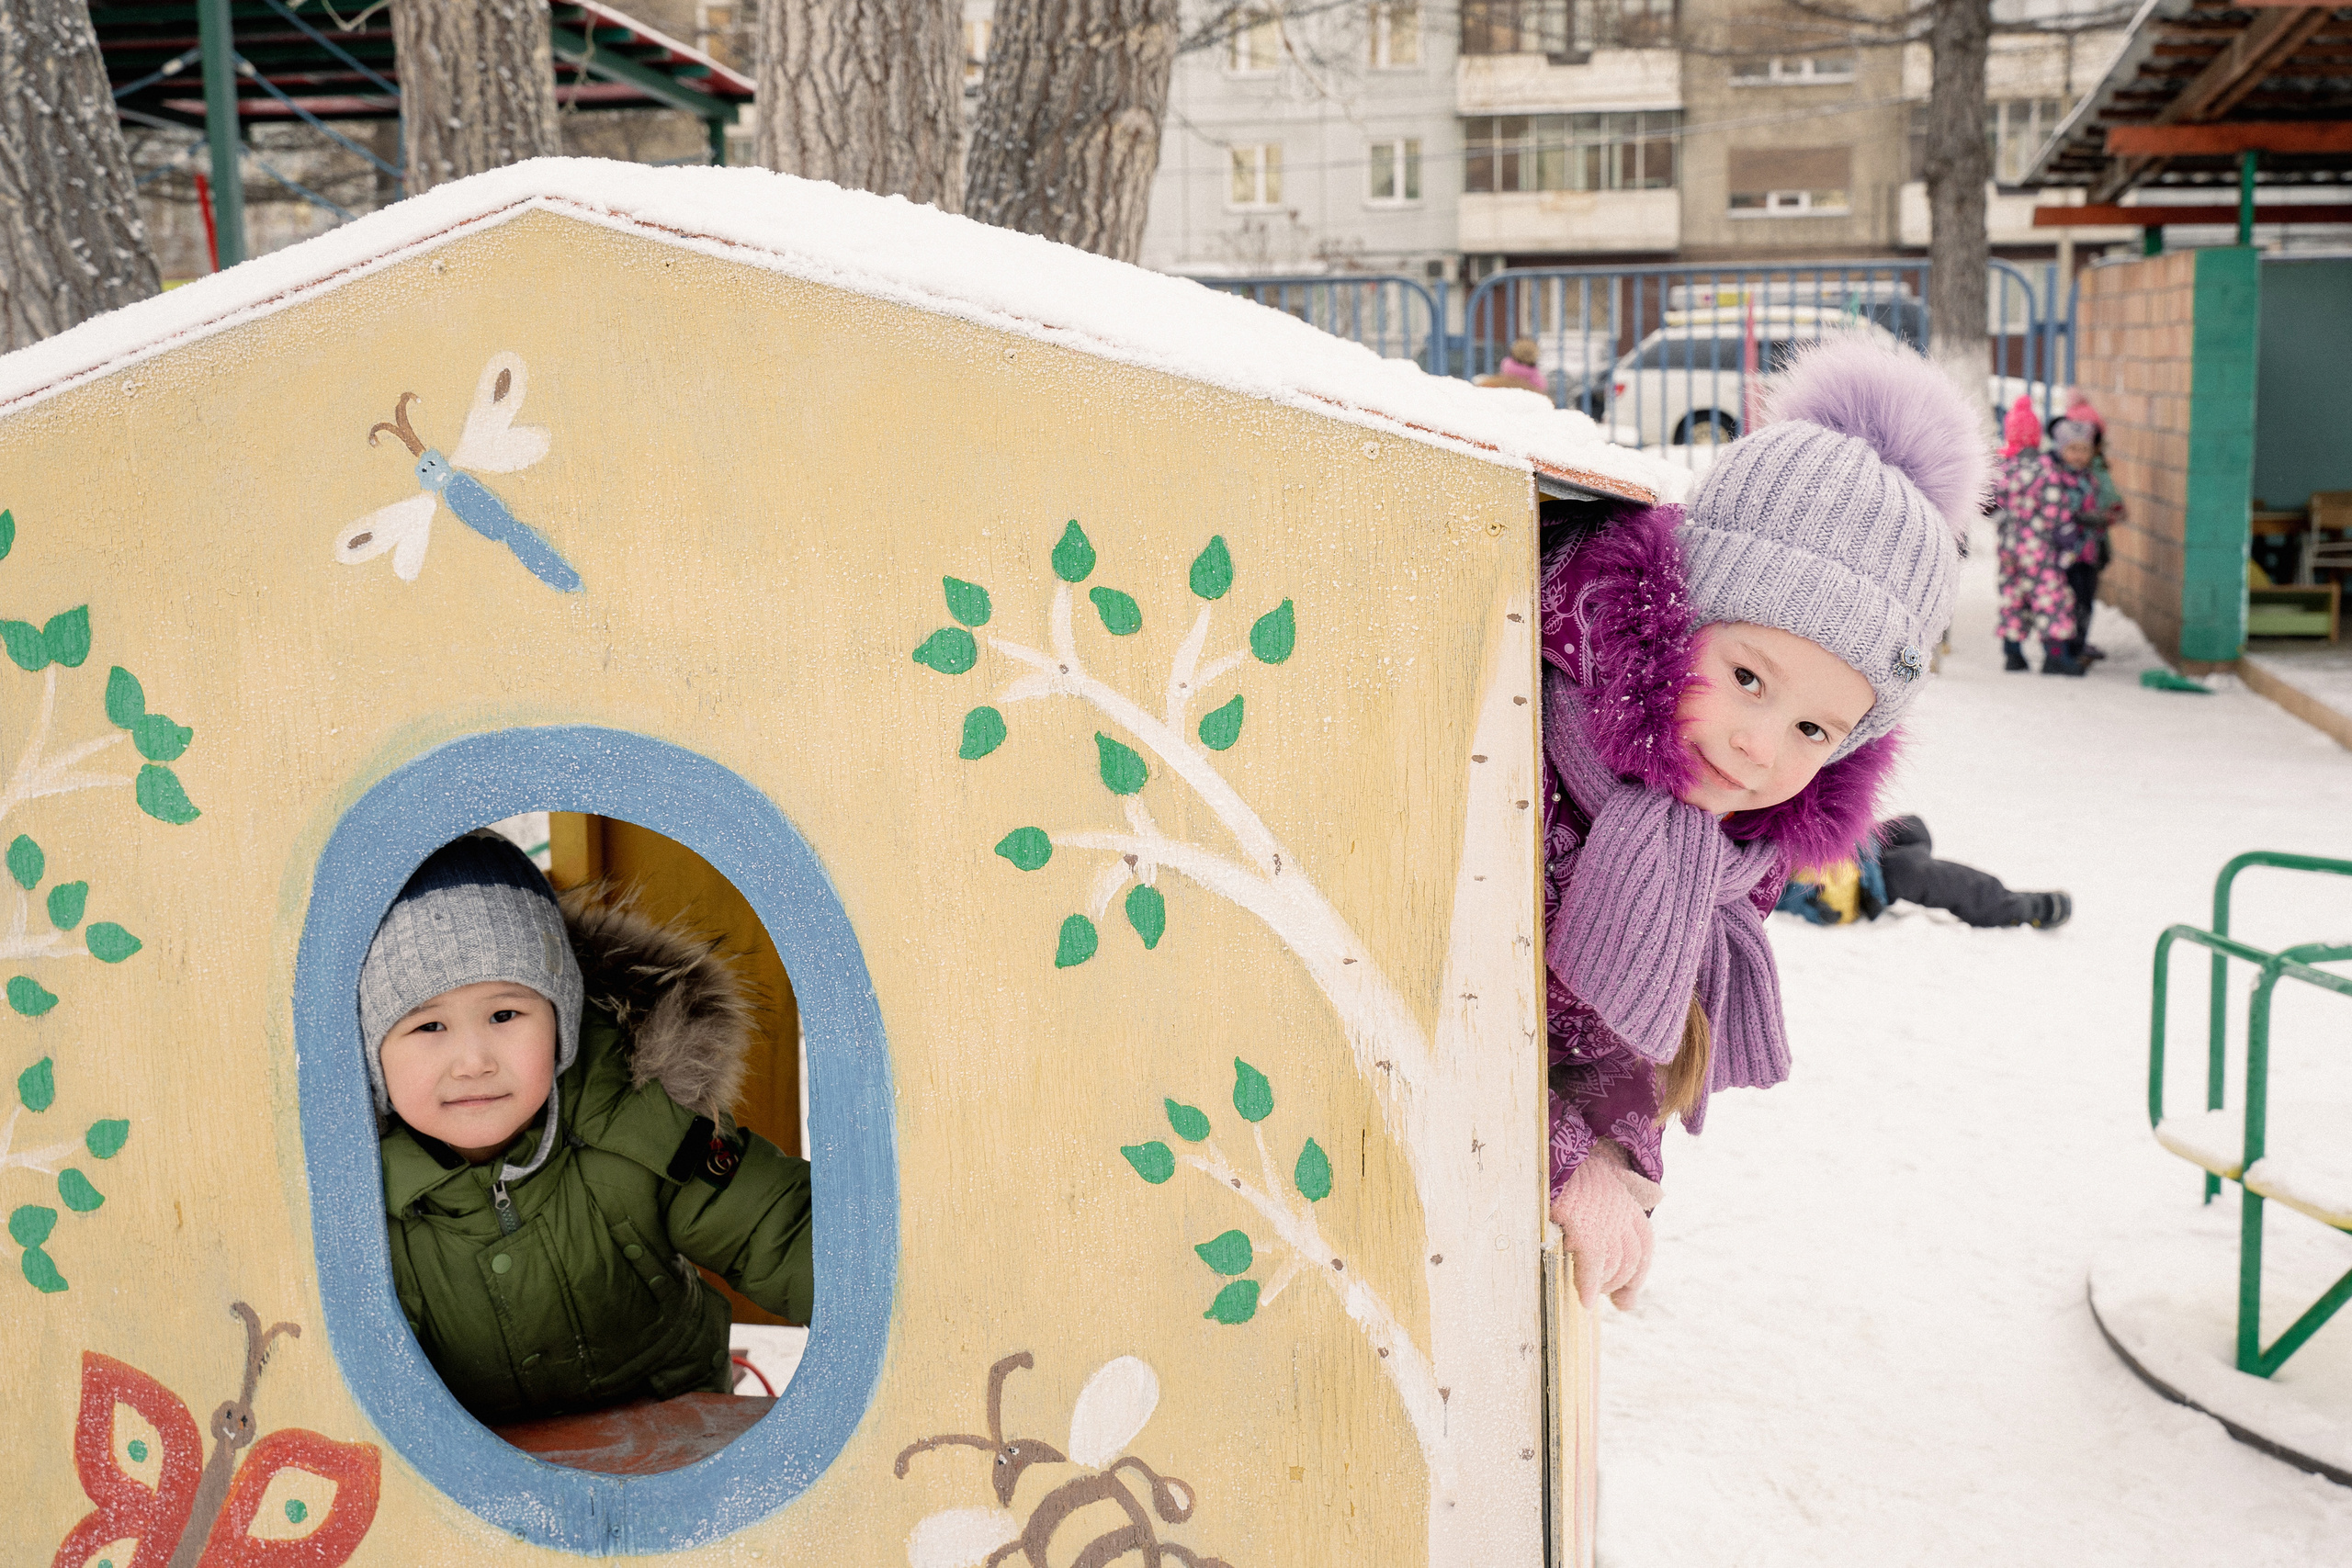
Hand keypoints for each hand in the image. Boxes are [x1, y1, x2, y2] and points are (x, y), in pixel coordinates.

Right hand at [1549, 1140, 1654, 1310]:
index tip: (1630, 1294)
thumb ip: (1633, 1185)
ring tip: (1590, 1297)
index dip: (1640, 1271)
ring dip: (1604, 1285)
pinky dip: (1589, 1285)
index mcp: (1629, 1203)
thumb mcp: (1608, 1171)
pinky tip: (1585, 1301)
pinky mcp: (1588, 1231)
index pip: (1644, 1244)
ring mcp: (1607, 1224)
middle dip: (1625, 1285)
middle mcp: (1623, 1215)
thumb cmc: (1575, 1165)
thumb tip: (1660, 1194)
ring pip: (1614, 1265)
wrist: (1552, 1157)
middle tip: (1618, 1304)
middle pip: (1631, 1259)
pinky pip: (1593, 1266)